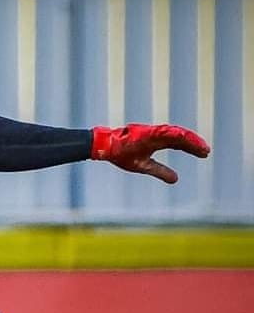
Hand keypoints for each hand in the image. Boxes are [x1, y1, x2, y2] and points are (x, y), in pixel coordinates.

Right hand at [91, 123, 209, 183]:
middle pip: (180, 137)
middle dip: (194, 144)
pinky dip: (174, 134)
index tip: (204, 153)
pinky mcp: (145, 133)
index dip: (192, 148)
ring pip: (175, 133)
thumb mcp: (145, 166)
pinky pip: (162, 132)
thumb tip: (176, 179)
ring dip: (188, 140)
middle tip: (206, 151)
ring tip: (201, 147)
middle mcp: (157, 135)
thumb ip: (161, 171)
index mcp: (157, 141)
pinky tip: (184, 137)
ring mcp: (151, 133)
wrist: (105, 148)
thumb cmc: (122, 154)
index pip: (179, 143)